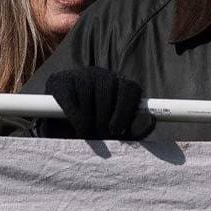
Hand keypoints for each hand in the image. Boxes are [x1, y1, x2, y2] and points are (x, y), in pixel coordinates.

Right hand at [38, 62, 155, 144]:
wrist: (59, 126)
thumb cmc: (94, 128)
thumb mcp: (115, 131)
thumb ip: (133, 129)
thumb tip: (151, 120)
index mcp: (119, 83)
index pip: (129, 88)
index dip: (124, 111)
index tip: (117, 130)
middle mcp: (101, 74)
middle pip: (108, 91)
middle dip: (104, 119)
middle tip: (100, 136)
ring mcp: (79, 75)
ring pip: (88, 94)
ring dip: (88, 119)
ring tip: (87, 133)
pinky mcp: (59, 81)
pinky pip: (70, 98)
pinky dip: (74, 115)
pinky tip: (76, 125)